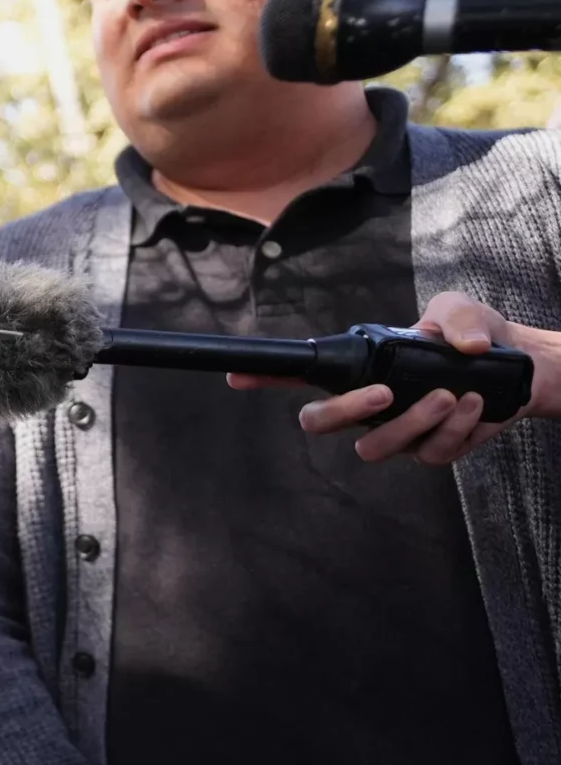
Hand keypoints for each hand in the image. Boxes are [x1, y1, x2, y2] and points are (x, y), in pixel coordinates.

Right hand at [228, 293, 560, 464]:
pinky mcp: (430, 451)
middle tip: (382, 393)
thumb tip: (459, 347)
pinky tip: (474, 405)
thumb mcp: (462, 311)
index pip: (302, 374)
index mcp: (360, 370)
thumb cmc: (477, 338)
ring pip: (374, 446)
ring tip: (448, 396)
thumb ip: (454, 317)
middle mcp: (368, 406)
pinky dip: (454, 429)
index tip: (239, 376)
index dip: (266, 378)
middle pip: (318, 423)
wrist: (523, 371)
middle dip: (343, 411)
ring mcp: (396, 433)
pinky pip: (428, 453)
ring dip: (411, 422)